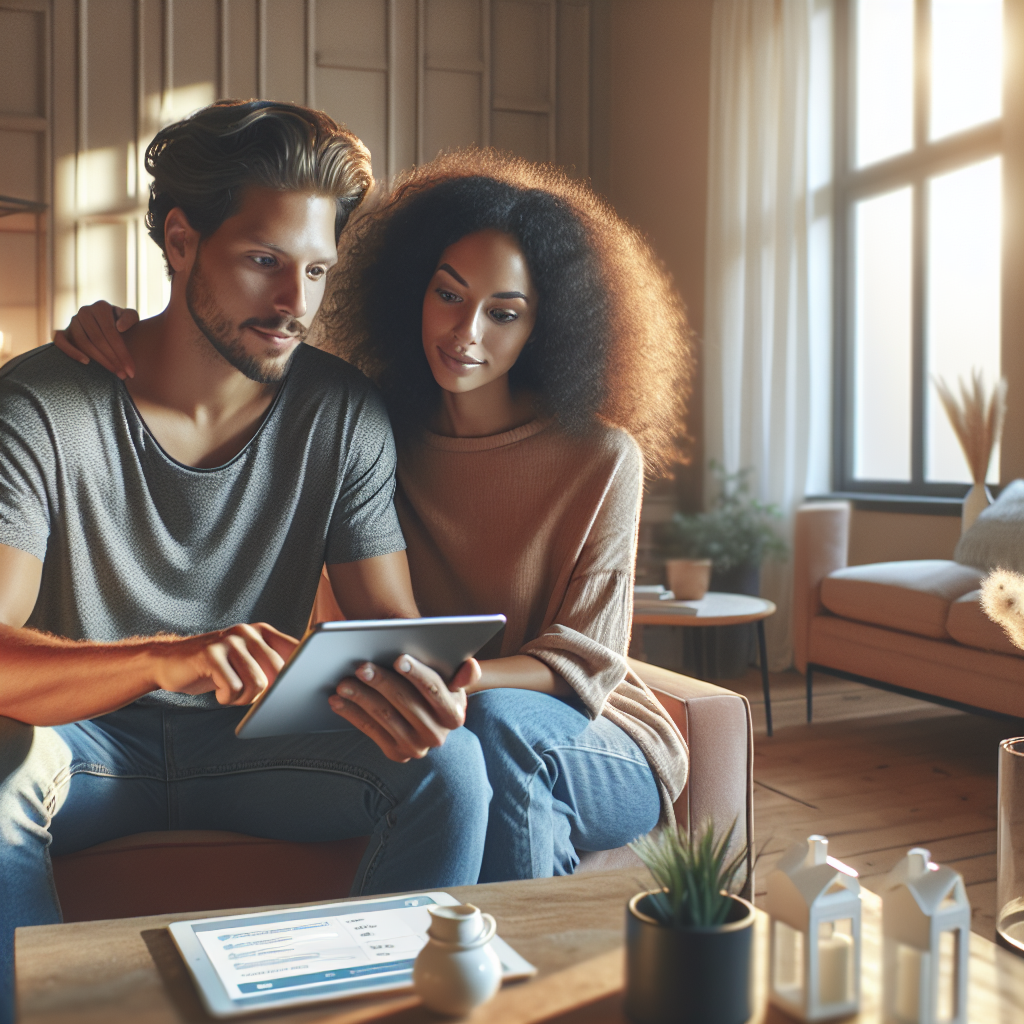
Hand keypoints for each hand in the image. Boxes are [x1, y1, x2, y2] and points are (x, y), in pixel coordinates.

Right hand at [53, 300, 138, 378]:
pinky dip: (72, 352)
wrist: (108, 327)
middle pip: (98, 339)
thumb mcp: (131, 318)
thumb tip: (119, 327)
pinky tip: (86, 362)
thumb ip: (130, 318)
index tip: (131, 370)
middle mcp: (85, 311)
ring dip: (99, 360)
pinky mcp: (62, 332)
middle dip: (113, 359)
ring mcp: (72, 321)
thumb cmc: (122, 325)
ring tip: (113, 372)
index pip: (111, 331)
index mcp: (101, 307)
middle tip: (124, 375)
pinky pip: (61, 342)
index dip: (122, 352)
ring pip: (83, 342)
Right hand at [153, 623, 298, 706]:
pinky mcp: (210, 654)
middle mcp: (248, 632)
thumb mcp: (245, 662)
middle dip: (267, 693)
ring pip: (257, 683)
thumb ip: (269, 667)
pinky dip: (226, 698)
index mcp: (262, 632)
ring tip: (230, 692)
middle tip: (246, 694)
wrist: (169, 662)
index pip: (295, 649)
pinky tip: (217, 692)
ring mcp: (229, 640)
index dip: (300, 671)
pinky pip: (232, 688)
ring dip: (244, 698)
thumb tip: (297, 687)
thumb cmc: (214, 668)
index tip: (298, 688)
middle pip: (279, 672)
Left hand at [329, 655, 480, 761]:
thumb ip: (464, 673)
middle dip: (382, 683)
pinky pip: (370, 731)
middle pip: (406, 703)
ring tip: (344, 682)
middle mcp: (438, 735)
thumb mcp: (453, 681)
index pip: (435, 690)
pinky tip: (337, 700)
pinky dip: (352, 714)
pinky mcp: (395, 754)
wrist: (424, 714)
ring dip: (361, 698)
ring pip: (385, 717)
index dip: (417, 674)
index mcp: (455, 714)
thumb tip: (470, 666)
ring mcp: (415, 748)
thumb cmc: (435, 688)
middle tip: (361, 666)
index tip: (399, 659)